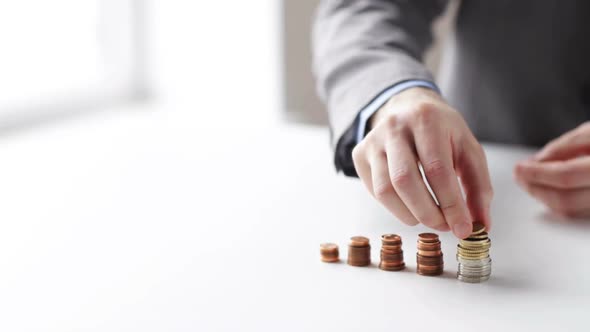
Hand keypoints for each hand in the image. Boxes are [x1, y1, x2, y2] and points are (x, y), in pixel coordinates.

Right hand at [352, 87, 492, 238]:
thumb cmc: (442, 132)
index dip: (451, 204)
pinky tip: (410, 204)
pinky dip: (394, 207)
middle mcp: (395, 126)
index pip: (437, 169)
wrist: (408, 107)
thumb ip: (478, 188)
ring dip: (409, 214)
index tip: (462, 229)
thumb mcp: (468, 150)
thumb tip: (480, 225)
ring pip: (385, 190)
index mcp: (427, 119)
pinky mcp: (360, 154)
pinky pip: (374, 190)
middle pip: (405, 180)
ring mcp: (373, 140)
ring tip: (427, 217)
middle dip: (427, 213)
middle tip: (444, 226)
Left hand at [515, 122, 589, 216]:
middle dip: (536, 189)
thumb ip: (565, 146)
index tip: (519, 168)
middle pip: (566, 200)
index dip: (536, 173)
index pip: (565, 176)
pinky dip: (563, 201)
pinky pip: (582, 211)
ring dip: (545, 197)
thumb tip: (537, 162)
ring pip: (573, 210)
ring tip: (532, 181)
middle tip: (521, 176)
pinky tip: (552, 189)